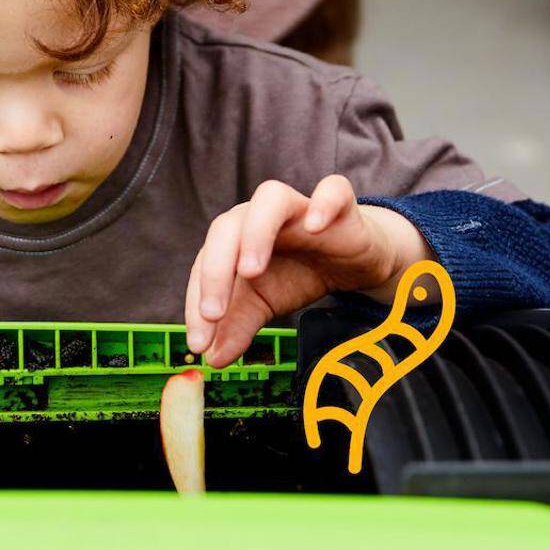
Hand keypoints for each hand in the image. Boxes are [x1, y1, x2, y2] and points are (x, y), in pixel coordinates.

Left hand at [185, 176, 430, 367]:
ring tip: (251, 271)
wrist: (352, 263)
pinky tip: (315, 227)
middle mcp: (257, 217)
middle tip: (214, 313)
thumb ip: (237, 328)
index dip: (197, 302)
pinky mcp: (339, 205)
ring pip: (269, 199)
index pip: (205, 264)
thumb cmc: (298, 275)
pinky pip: (333, 190)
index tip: (199, 342)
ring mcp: (298, 207)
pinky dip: (323, 203)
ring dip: (255, 233)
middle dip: (215, 271)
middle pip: (227, 228)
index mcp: (233, 240)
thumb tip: (212, 358)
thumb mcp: (263, 306)